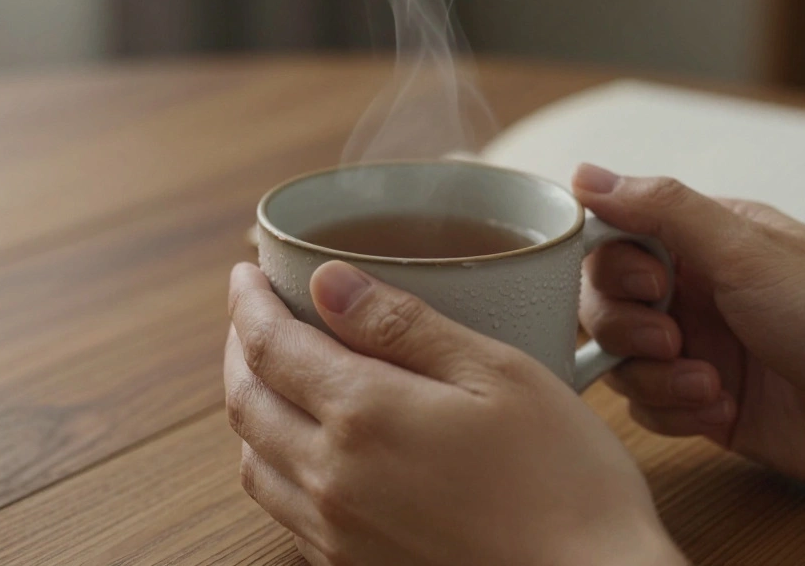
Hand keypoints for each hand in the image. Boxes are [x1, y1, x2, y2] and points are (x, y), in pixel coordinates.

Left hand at [224, 261, 685, 565]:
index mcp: (363, 416)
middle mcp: (331, 478)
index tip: (247, 272)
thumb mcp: (497, 373)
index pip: (269, 345)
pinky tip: (305, 443)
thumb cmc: (565, 477)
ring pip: (252, 459)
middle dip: (239, 346)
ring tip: (272, 371)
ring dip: (248, 405)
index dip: (249, 302)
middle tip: (256, 312)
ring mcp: (336, 533)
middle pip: (245, 401)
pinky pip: (282, 507)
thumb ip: (404, 324)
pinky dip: (272, 460)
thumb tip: (328, 281)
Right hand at [573, 164, 804, 494]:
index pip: (615, 240)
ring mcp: (699, 351)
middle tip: (674, 339)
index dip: (615, 267)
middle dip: (627, 328)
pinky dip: (675, 413)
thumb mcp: (746, 251)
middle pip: (604, 304)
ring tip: (710, 382)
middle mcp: (696, 293)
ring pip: (621, 362)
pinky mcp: (705, 406)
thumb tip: (583, 174)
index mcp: (705, 243)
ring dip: (656, 377)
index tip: (654, 284)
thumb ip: (662, 208)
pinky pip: (647, 409)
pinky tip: (725, 410)